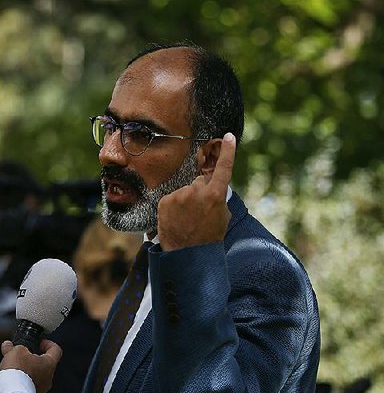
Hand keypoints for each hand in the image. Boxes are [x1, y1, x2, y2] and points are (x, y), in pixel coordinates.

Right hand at [0, 338, 62, 392]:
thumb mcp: (16, 351)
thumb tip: (9, 346)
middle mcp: (48, 377)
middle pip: (45, 364)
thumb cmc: (19, 372)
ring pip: (37, 376)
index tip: (40, 342)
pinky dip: (23, 381)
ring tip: (15, 368)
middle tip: (23, 355)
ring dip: (28, 371)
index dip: (48, 344)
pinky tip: (13, 378)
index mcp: (49, 364)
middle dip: (33, 358)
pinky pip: (29, 386)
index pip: (56, 350)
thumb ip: (13, 347)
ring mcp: (41, 389)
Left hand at [157, 133, 235, 250]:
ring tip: (186, 220)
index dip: (227, 151)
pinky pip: (171, 198)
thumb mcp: (222, 216)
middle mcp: (197, 191)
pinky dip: (173, 207)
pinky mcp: (165, 201)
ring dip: (185, 201)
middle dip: (199, 192)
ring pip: (184, 191)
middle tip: (198, 213)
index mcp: (216, 195)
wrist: (187, 255)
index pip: (223, 168)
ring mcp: (180, 195)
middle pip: (199, 182)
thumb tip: (211, 187)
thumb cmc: (208, 238)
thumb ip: (217, 198)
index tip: (227, 136)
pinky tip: (176, 220)